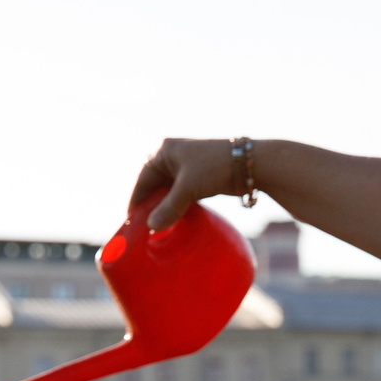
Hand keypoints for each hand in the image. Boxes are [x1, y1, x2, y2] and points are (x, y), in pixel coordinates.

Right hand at [128, 138, 243, 231]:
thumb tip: (152, 227)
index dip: (137, 199)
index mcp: (165, 152)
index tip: (131, 219)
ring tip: (159, 228)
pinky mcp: (201, 178)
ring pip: (170, 191)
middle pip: (156, 185)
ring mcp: (188, 168)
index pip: (144, 178)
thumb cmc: (215, 168)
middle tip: (144, 227)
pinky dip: (179, 207)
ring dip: (166, 208)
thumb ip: (169, 208)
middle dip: (151, 205)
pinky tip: (176, 222)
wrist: (250, 164)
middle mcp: (174, 157)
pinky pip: (183, 195)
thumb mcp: (188, 187)